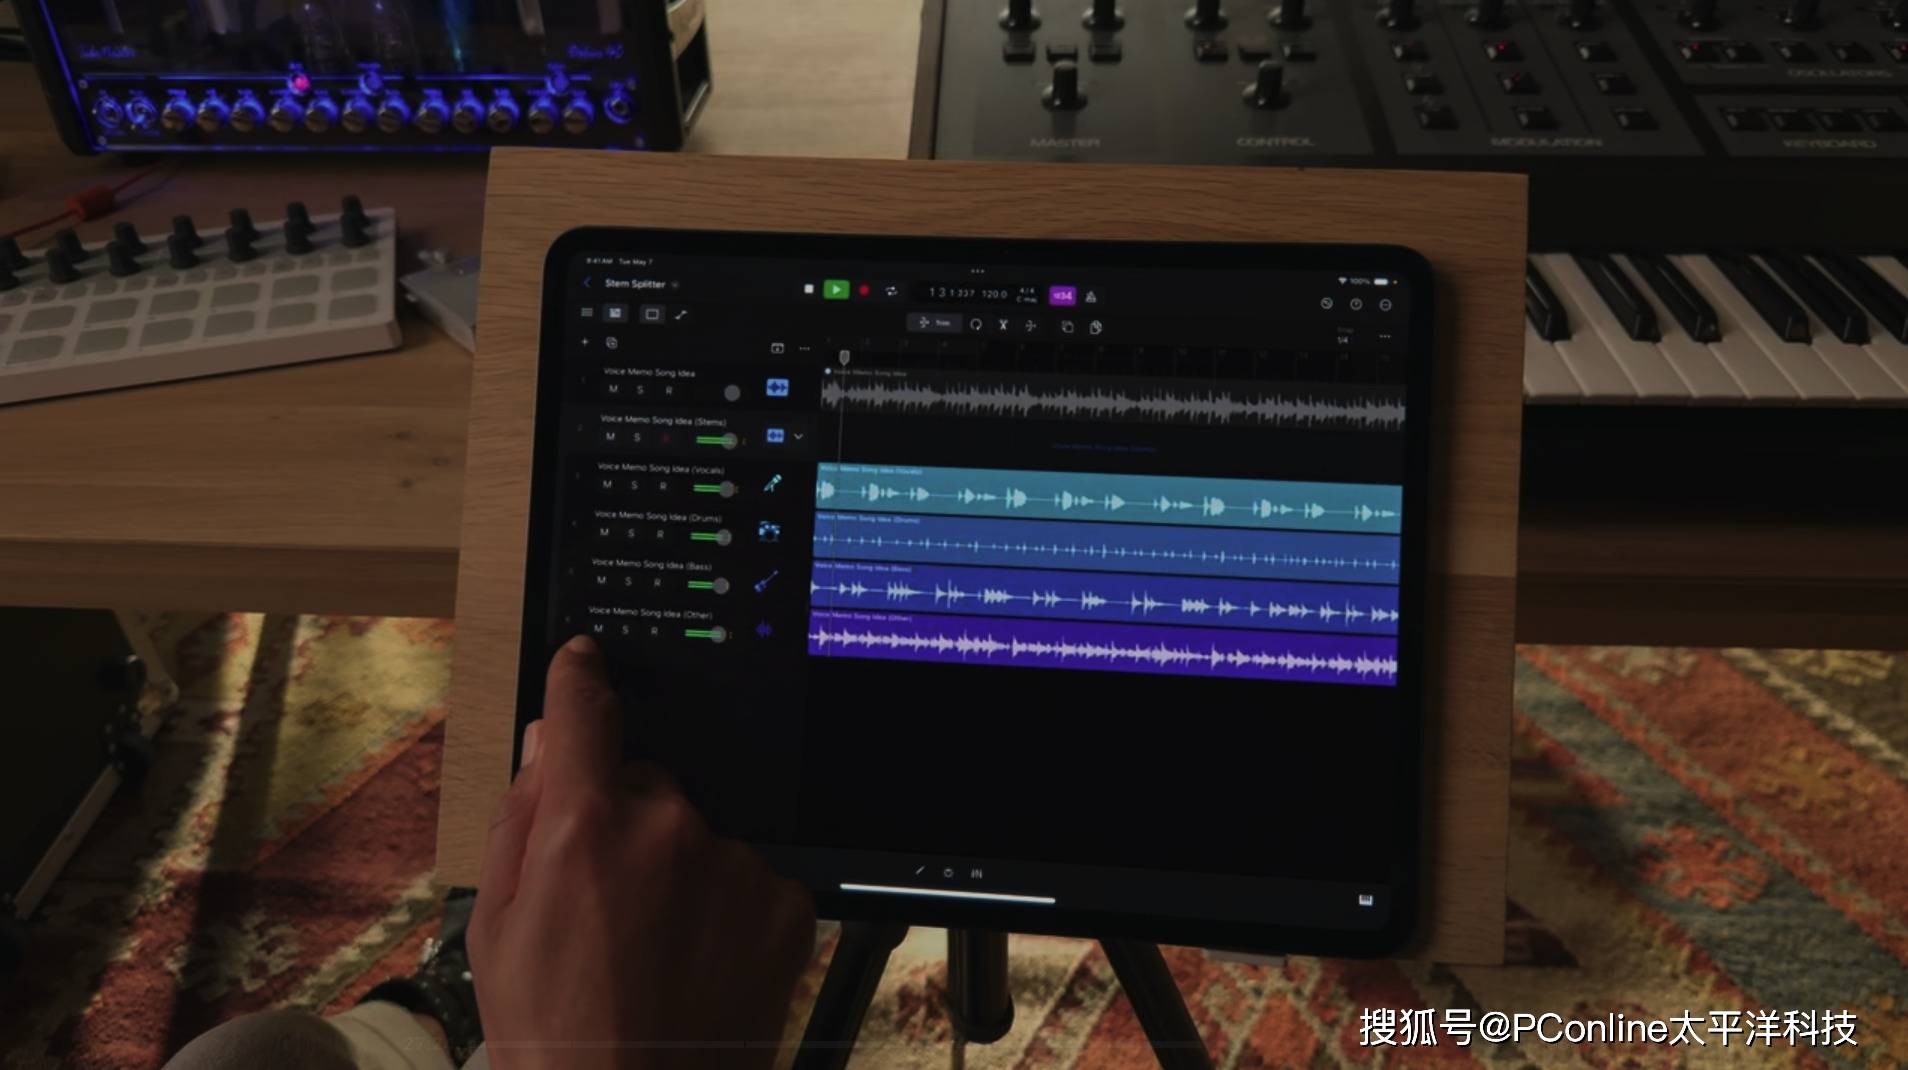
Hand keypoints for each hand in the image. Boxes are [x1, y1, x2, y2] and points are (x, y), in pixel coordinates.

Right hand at [470, 635, 816, 1068]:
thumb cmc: (555, 1033)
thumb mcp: (495, 928)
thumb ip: (520, 821)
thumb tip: (547, 749)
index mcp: (585, 829)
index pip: (584, 714)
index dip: (579, 678)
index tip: (584, 659)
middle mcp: (669, 830)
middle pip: (647, 784)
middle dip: (625, 821)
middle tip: (608, 903)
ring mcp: (736, 866)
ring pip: (701, 833)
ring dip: (681, 868)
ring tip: (655, 948)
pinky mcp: (785, 904)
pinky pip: (750, 875)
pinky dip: (728, 905)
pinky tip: (700, 959)